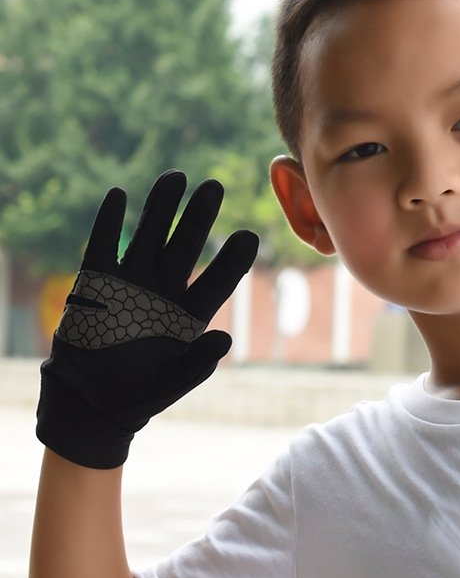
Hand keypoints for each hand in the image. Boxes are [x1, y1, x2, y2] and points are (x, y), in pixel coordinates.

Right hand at [36, 171, 258, 468]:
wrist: (93, 400)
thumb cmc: (140, 394)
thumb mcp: (173, 381)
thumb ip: (198, 362)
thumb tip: (225, 341)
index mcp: (190, 314)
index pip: (218, 280)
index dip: (233, 259)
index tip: (249, 235)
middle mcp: (164, 291)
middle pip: (185, 246)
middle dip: (199, 217)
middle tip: (215, 186)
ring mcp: (131, 283)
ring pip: (148, 236)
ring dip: (160, 208)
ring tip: (176, 177)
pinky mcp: (96, 282)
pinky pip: (103, 245)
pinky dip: (109, 221)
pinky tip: (120, 195)